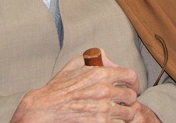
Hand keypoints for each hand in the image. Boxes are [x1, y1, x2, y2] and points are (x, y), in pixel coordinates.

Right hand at [11, 49, 160, 121]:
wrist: (42, 111)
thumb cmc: (57, 90)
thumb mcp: (74, 65)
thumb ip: (94, 58)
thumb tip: (108, 59)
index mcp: (101, 75)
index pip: (131, 76)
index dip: (133, 83)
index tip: (131, 87)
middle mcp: (104, 92)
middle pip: (131, 97)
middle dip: (128, 100)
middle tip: (123, 103)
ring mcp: (103, 110)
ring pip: (128, 113)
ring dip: (124, 113)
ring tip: (116, 114)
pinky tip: (109, 120)